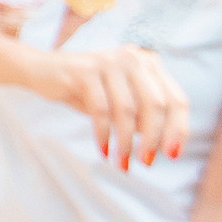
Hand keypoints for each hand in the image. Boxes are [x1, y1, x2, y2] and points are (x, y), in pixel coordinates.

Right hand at [24, 45, 188, 169]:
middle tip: (146, 163)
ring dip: (126, 142)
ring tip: (122, 163)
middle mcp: (134, 58)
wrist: (43, 71)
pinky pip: (100, 110)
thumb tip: (167, 146)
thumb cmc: (88, 90)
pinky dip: (103, 134)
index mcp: (149, 64)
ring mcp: (109, 62)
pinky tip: (104, 151)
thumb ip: (144, 117)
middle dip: (153, 139)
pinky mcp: (85, 70)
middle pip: (156, 105)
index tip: (172, 156)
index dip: (178, 129)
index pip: (176, 99)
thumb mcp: (121, 103)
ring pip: (127, 110)